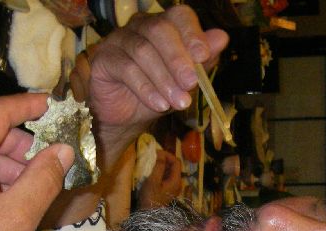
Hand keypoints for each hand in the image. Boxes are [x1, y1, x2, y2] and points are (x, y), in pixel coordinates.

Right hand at [71, 6, 228, 169]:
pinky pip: (125, 68)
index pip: (179, 16)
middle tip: (191, 84)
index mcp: (164, 26)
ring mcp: (119, 40)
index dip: (192, 34)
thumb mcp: (185, 81)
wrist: (128, 118)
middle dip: (178, 59)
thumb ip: (202, 61)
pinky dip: (145, 89)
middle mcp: (141, 26)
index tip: (204, 57)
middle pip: (160, 30)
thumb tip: (222, 38)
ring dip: (164, 80)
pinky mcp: (103, 58)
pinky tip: (158, 105)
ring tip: (177, 103)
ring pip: (143, 51)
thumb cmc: (158, 94)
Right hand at [137, 148, 182, 208]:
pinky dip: (160, 171)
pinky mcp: (168, 190)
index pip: (176, 161)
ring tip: (151, 162)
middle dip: (164, 159)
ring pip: (169, 171)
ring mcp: (173, 187)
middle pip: (174, 166)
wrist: (149, 215)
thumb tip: (161, 153)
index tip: (156, 152)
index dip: (167, 154)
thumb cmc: (150, 198)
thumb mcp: (153, 181)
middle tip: (152, 156)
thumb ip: (158, 166)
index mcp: (176, 180)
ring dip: (161, 165)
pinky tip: (152, 171)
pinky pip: (166, 177)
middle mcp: (178, 183)